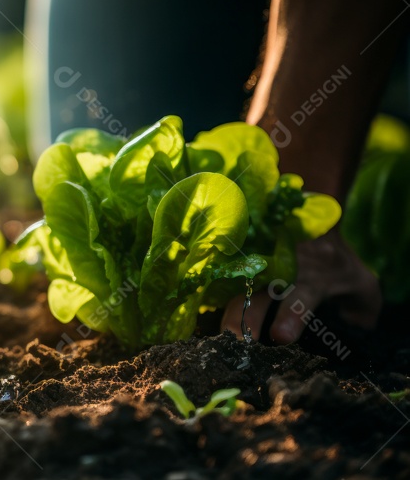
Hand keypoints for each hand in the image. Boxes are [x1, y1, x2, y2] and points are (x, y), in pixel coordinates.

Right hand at [221, 230, 381, 343]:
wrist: (313, 219)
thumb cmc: (336, 261)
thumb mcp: (361, 282)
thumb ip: (363, 309)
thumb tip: (355, 330)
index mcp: (314, 276)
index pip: (301, 297)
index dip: (291, 316)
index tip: (280, 336)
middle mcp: (280, 270)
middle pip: (258, 295)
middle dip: (244, 318)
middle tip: (233, 342)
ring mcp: (257, 264)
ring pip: (235, 287)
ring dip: (226, 311)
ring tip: (217, 336)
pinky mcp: (242, 261)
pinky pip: (223, 277)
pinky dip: (212, 294)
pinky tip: (200, 312)